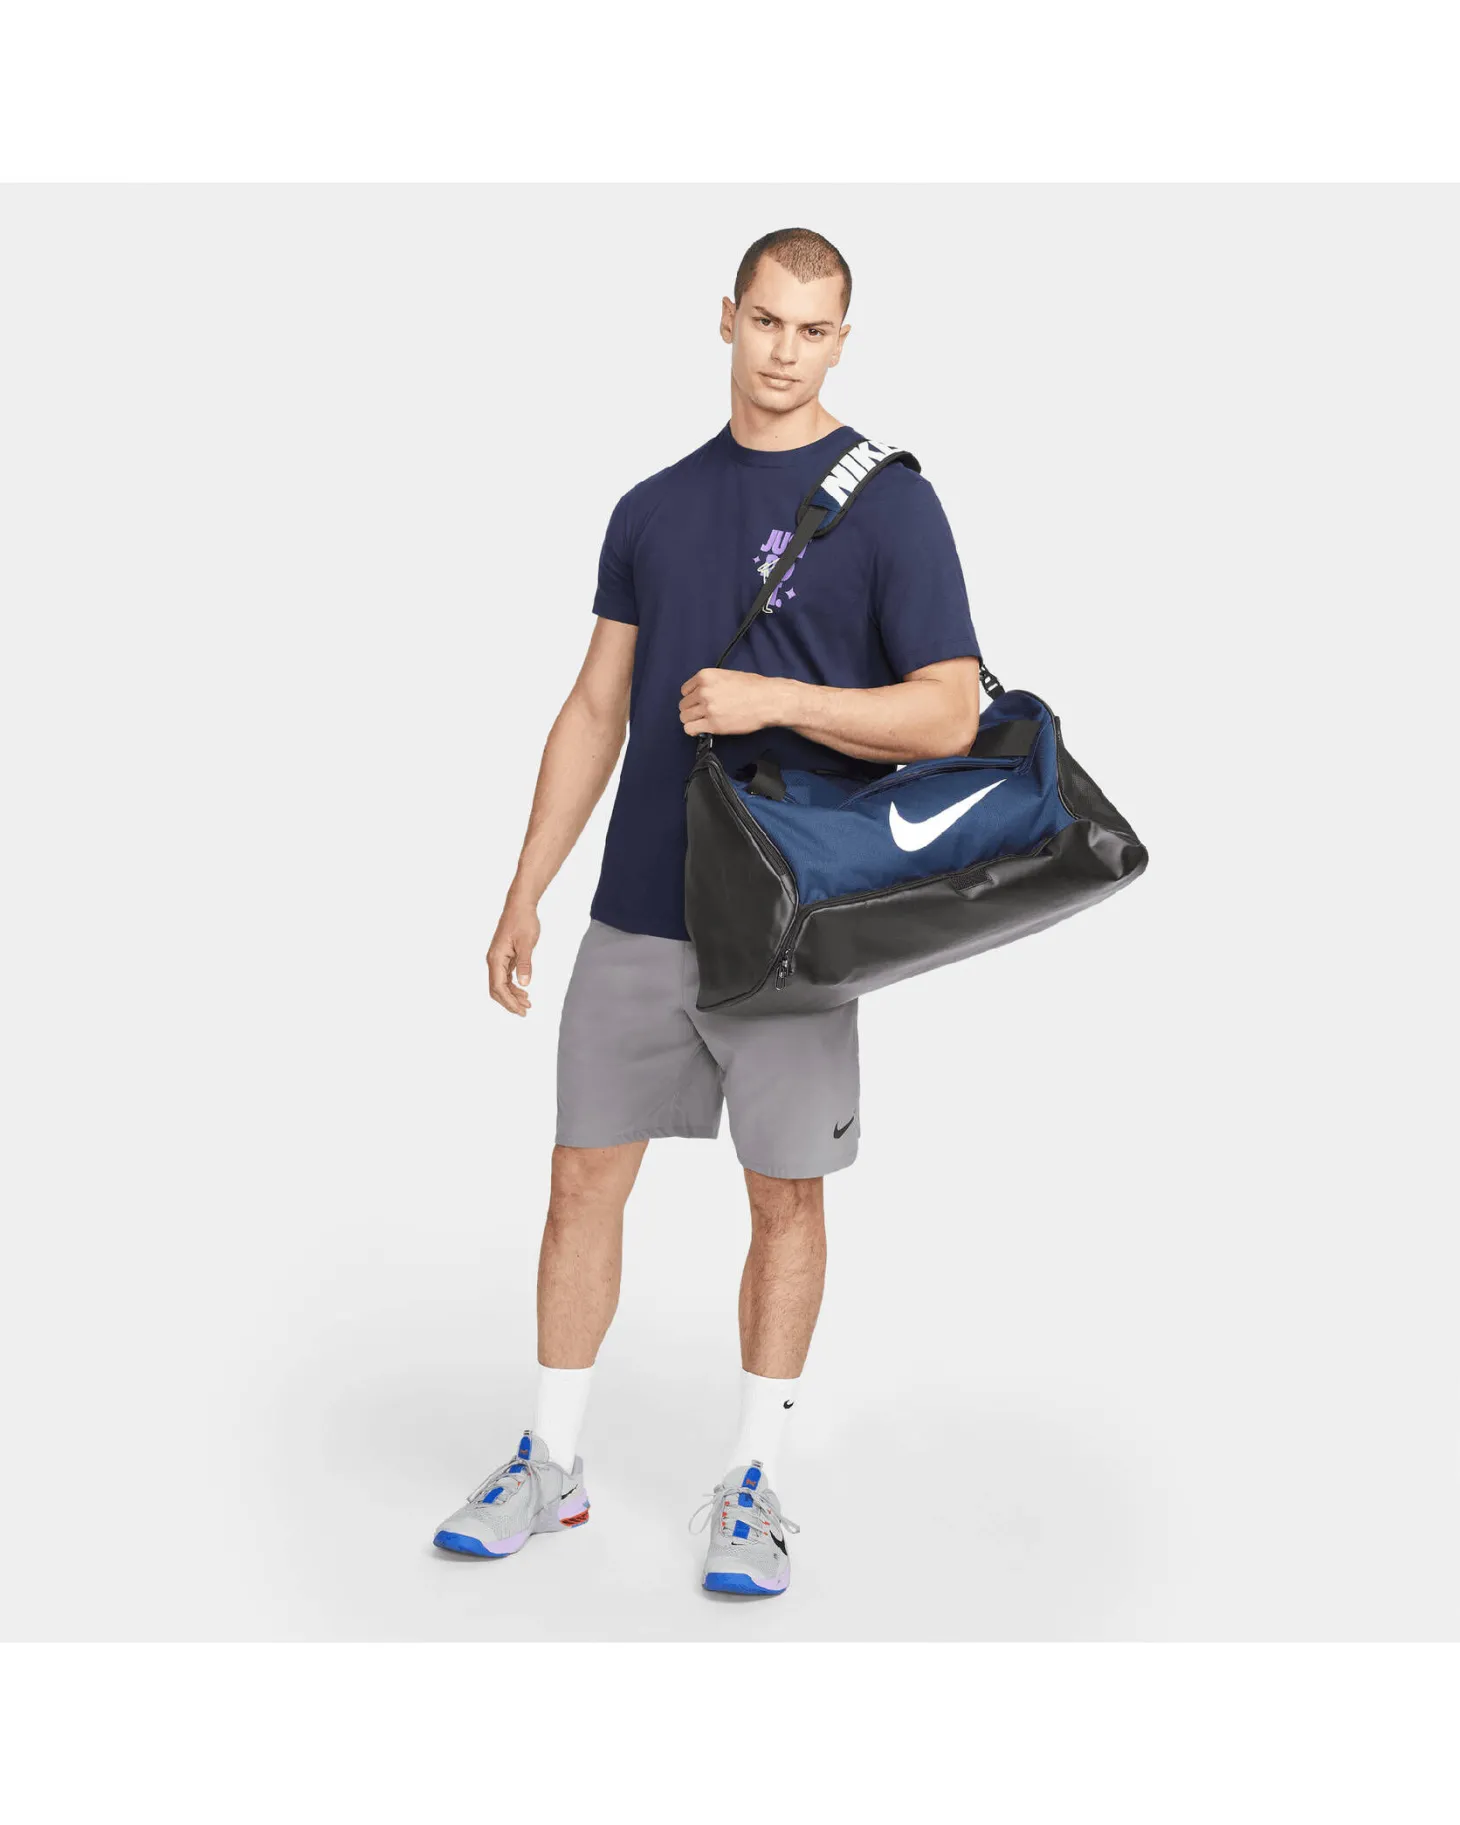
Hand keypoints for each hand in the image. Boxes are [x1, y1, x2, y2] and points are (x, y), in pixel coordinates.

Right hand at [487, 895, 539, 1016]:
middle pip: (496, 989)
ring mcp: (498, 959)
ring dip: (512, 996)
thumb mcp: (527, 943)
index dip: (509, 1001)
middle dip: (509, 1002)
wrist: (520, 905)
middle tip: (525, 1012)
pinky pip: (505, 977)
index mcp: (495, 958)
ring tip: (528, 1003)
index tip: (521, 1010)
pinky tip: (524, 992)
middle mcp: (493, 960)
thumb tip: (524, 984)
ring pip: (501, 984)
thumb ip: (525, 964)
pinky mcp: (504, 957)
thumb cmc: (523, 921)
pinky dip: (513, 986)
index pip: (498, 987)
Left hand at [679, 668, 793, 736]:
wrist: (768, 700)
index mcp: (705, 676)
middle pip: (683, 704)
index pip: (685, 690)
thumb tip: (701, 692)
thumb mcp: (727, 675)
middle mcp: (703, 691)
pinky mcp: (713, 725)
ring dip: (692, 720)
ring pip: (684, 717)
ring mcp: (707, 708)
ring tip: (704, 721)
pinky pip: (690, 729)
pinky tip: (703, 729)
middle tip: (703, 713)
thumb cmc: (754, 687)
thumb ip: (711, 683)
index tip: (699, 702)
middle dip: (692, 709)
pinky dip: (694, 731)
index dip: (692, 697)